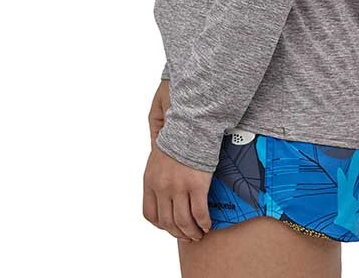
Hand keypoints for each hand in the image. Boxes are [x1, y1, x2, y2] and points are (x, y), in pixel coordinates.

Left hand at [143, 81, 213, 241]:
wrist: (191, 123)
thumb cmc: (177, 134)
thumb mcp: (157, 153)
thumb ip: (157, 171)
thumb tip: (161, 182)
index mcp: (150, 180)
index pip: (150, 213)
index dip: (161, 224)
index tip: (170, 226)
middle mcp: (161, 187)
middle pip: (167, 222)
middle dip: (178, 233)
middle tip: (188, 235)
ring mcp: (178, 187)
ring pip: (182, 222)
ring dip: (191, 232)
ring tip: (198, 234)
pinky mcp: (196, 185)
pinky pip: (199, 214)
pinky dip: (203, 223)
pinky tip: (208, 224)